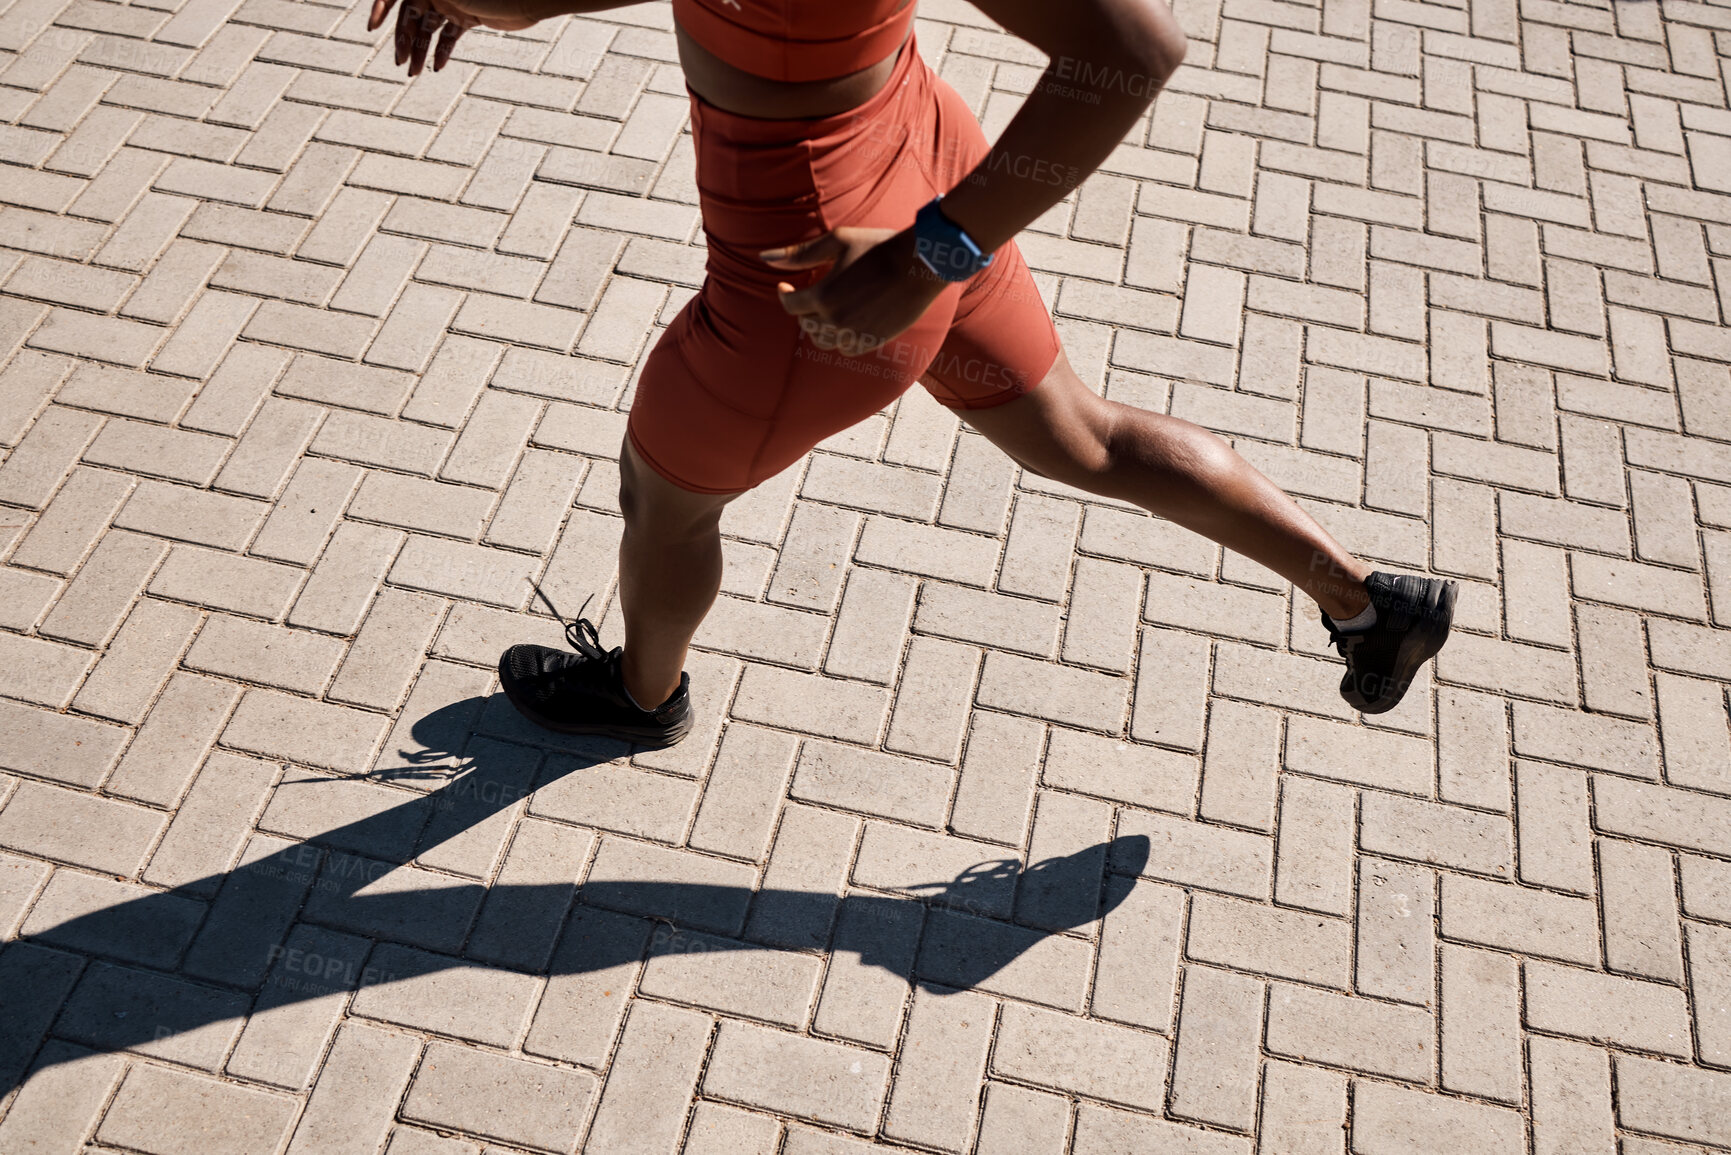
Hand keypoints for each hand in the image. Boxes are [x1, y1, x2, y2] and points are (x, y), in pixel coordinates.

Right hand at [368, 0, 537, 75]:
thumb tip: (406, 7)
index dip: (381, 8)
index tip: (371, 28)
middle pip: (412, 15)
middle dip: (403, 38)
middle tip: (399, 63)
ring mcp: (453, 3)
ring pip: (429, 29)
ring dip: (420, 50)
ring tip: (413, 73)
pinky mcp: (468, 17)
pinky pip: (449, 36)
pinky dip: (442, 51)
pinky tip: (437, 67)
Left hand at [763, 227, 949, 357]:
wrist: (920, 264)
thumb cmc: (878, 246)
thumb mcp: (837, 241)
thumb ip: (799, 254)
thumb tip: (763, 259)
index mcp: (823, 295)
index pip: (790, 304)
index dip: (784, 294)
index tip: (786, 286)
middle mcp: (836, 320)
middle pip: (806, 323)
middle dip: (803, 309)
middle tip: (810, 295)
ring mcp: (856, 334)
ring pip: (824, 340)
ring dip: (820, 326)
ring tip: (827, 309)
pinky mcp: (874, 341)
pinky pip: (847, 348)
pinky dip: (841, 338)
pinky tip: (847, 320)